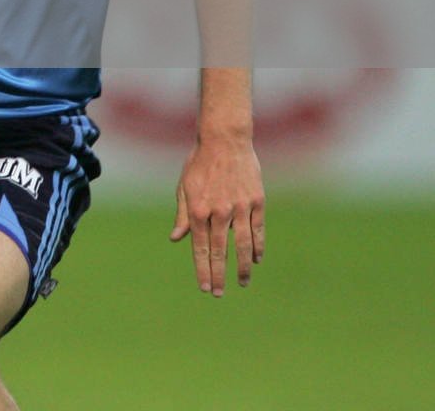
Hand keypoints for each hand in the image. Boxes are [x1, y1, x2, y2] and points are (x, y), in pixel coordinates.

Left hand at [169, 137, 264, 296]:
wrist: (224, 139)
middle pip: (220, 251)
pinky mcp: (256, 201)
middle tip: (219, 294)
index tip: (205, 288)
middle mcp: (218, 211)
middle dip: (219, 275)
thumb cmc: (200, 162)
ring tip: (241, 283)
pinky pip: (258, 230)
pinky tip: (255, 260)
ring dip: (241, 267)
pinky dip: (257, 247)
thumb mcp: (184, 186)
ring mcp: (239, 207)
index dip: (203, 269)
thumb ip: (182, 214)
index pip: (200, 247)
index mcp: (198, 209)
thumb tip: (176, 239)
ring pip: (242, 245)